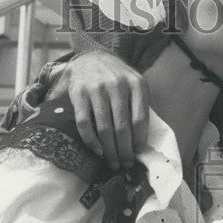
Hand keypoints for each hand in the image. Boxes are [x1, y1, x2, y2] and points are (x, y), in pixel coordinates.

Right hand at [65, 51, 150, 169]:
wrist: (92, 56)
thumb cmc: (118, 78)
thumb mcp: (136, 85)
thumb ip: (141, 107)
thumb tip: (143, 142)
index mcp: (136, 84)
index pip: (140, 119)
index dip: (139, 141)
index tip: (138, 154)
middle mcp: (117, 85)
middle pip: (122, 127)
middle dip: (125, 151)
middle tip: (125, 165)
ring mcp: (96, 89)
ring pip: (104, 128)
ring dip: (110, 151)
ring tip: (113, 163)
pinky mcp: (79, 94)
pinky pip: (84, 123)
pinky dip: (91, 142)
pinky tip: (98, 152)